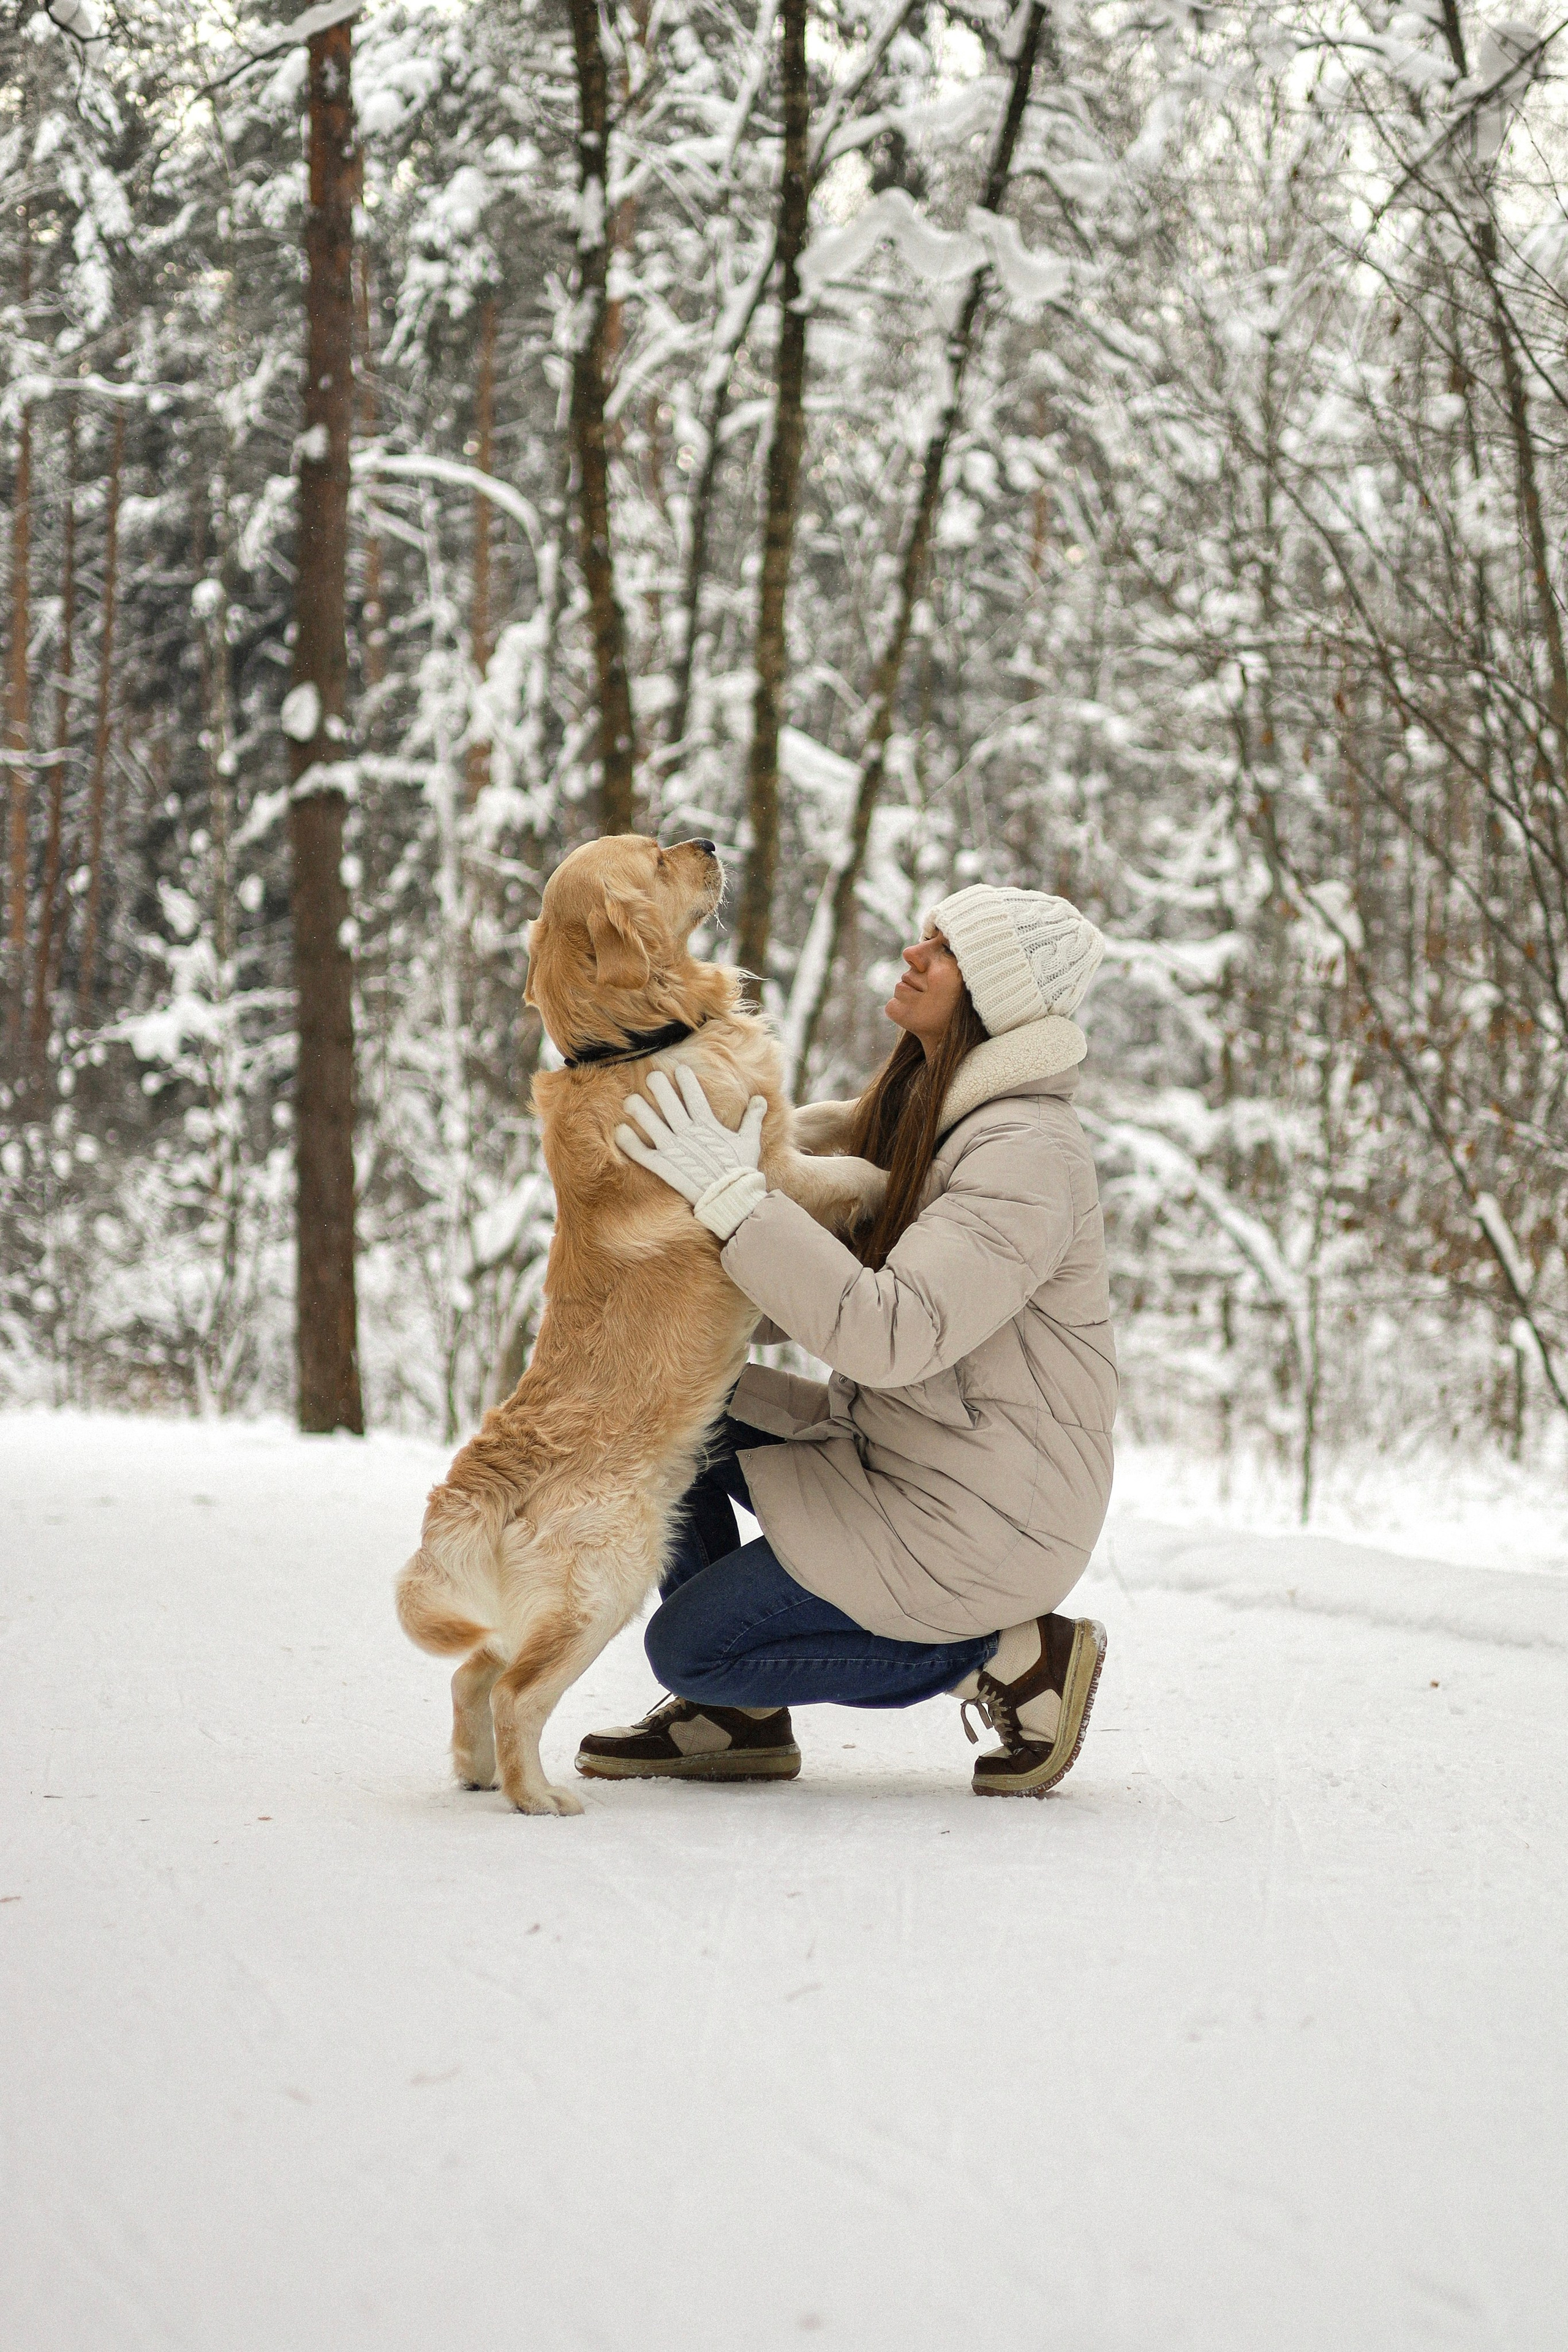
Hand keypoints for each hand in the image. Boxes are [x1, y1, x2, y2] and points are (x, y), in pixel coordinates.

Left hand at [616, 1067, 766, 1205]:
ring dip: (641, 1113)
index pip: (695, 1098)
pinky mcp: (665, 1169)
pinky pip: (644, 1155)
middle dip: (661, 1089)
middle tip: (651, 1075)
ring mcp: (675, 1152)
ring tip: (629, 1100)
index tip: (680, 1069)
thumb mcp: (750, 1141)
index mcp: (708, 1127)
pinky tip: (619, 1132)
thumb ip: (753, 1118)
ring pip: (653, 1127)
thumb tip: (761, 1099)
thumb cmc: (741, 1170)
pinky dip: (631, 1144)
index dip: (687, 1082)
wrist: (731, 1200)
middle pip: (671, 1107)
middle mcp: (689, 1135)